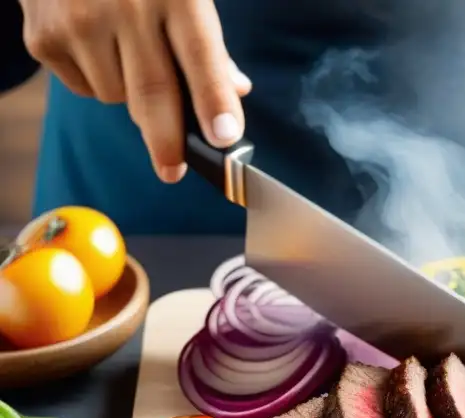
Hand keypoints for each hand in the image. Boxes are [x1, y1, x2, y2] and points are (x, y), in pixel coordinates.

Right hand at [20, 0, 251, 182]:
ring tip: (125, 53)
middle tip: (173, 171)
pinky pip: (85, 88)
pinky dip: (96, 81)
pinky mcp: (44, 37)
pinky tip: (93, 45)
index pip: (200, 56)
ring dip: (130, 96)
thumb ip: (207, 43)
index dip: (214, 101)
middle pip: (153, 92)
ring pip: (117, 97)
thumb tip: (236, 89)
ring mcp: (79, 21)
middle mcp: (125, 6)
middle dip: (168, 141)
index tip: (225, 138)